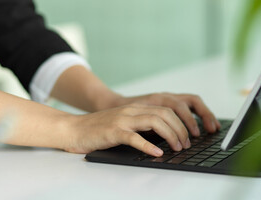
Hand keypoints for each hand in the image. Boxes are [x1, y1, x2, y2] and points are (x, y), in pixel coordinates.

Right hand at [66, 104, 192, 155]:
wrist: (73, 128)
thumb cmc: (99, 130)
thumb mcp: (124, 123)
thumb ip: (141, 126)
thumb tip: (164, 138)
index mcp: (136, 108)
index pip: (166, 110)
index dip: (181, 122)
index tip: (187, 137)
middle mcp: (131, 111)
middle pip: (165, 114)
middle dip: (180, 129)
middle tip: (186, 144)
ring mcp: (122, 120)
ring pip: (154, 122)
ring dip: (170, 135)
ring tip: (177, 148)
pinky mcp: (113, 132)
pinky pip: (134, 137)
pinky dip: (148, 145)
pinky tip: (157, 153)